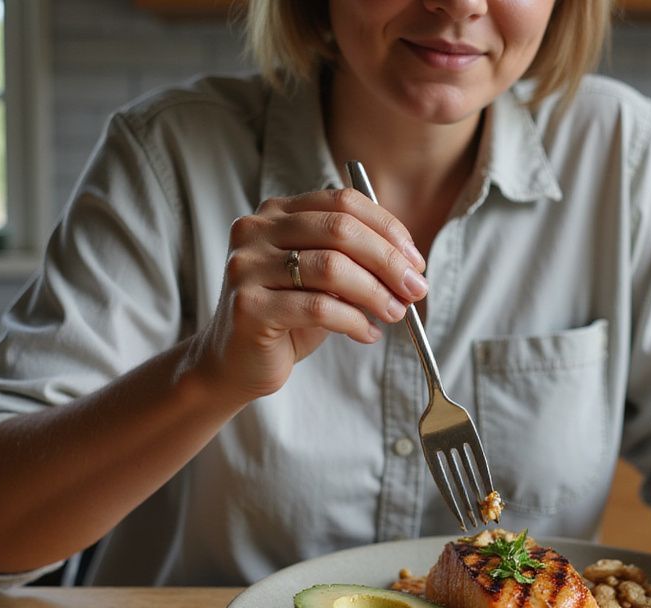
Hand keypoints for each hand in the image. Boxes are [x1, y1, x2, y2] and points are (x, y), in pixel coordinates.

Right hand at [188, 188, 428, 402]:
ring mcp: (247, 266)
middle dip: (388, 261)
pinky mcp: (248, 306)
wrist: (234, 362)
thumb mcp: (323, 279)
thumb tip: (409, 266)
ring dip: (376, 293)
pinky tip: (367, 333)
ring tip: (396, 314)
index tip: (414, 261)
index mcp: (276, 212)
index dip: (387, 229)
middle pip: (340, 229)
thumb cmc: (286, 317)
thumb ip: (355, 260)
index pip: (342, 202)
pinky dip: (354, 321)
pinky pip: (318, 308)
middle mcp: (255, 230)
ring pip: (331, 267)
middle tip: (415, 289)